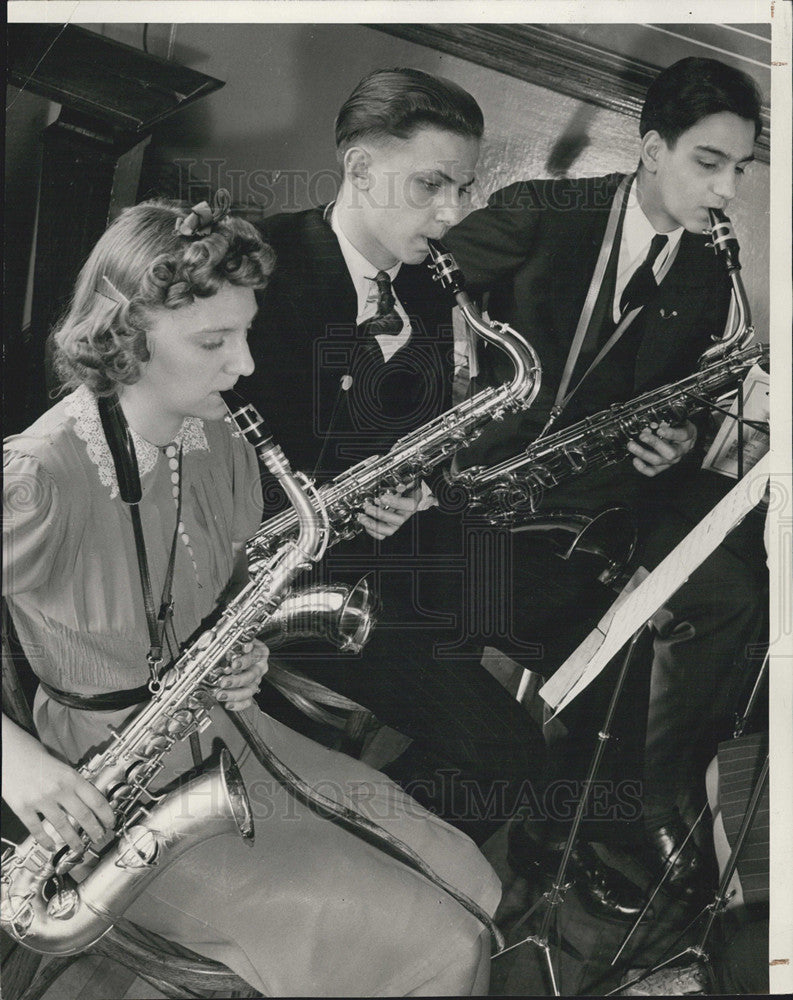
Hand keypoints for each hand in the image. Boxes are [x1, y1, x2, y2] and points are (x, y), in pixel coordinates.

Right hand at [2, 716, 114, 852]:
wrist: (7, 750)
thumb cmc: (31, 752)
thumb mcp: (59, 763)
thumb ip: (71, 779)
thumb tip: (85, 796)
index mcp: (70, 776)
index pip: (96, 799)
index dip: (106, 815)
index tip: (110, 822)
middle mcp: (58, 789)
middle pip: (83, 815)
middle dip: (94, 830)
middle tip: (99, 838)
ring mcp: (40, 800)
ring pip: (63, 826)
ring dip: (73, 840)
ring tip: (79, 847)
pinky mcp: (22, 807)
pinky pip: (37, 829)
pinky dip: (45, 840)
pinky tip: (51, 846)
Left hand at [214, 639, 269, 711]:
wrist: (235, 654)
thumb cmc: (235, 645)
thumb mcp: (236, 640)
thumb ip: (235, 643)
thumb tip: (233, 648)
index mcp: (259, 652)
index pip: (254, 656)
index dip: (244, 660)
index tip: (234, 663)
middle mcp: (259, 667)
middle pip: (252, 675)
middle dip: (236, 680)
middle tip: (223, 682)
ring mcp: (256, 681)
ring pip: (250, 690)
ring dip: (234, 694)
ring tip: (221, 694)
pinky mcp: (250, 692)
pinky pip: (248, 701)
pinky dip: (238, 704)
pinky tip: (228, 704)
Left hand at [356, 486, 421, 539]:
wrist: (404, 494)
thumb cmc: (403, 489)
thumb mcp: (404, 483)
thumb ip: (401, 484)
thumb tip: (399, 487)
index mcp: (411, 502)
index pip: (409, 505)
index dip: (396, 503)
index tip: (383, 498)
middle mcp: (405, 514)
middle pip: (398, 520)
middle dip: (380, 514)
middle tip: (368, 508)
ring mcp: (397, 522)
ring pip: (389, 530)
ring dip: (373, 524)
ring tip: (362, 517)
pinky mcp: (388, 526)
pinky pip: (382, 535)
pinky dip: (372, 531)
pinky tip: (365, 523)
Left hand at [627, 420, 697, 476]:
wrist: (684, 440)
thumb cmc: (679, 427)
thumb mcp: (677, 420)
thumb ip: (666, 421)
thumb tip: (653, 424)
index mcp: (687, 436)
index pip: (682, 435)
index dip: (670, 433)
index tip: (660, 429)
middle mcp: (680, 450)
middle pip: (669, 452)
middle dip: (654, 443)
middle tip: (642, 436)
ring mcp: (672, 460)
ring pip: (658, 461)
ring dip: (642, 453)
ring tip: (631, 445)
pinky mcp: (663, 466)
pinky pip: (653, 471)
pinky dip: (642, 467)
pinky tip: (635, 459)